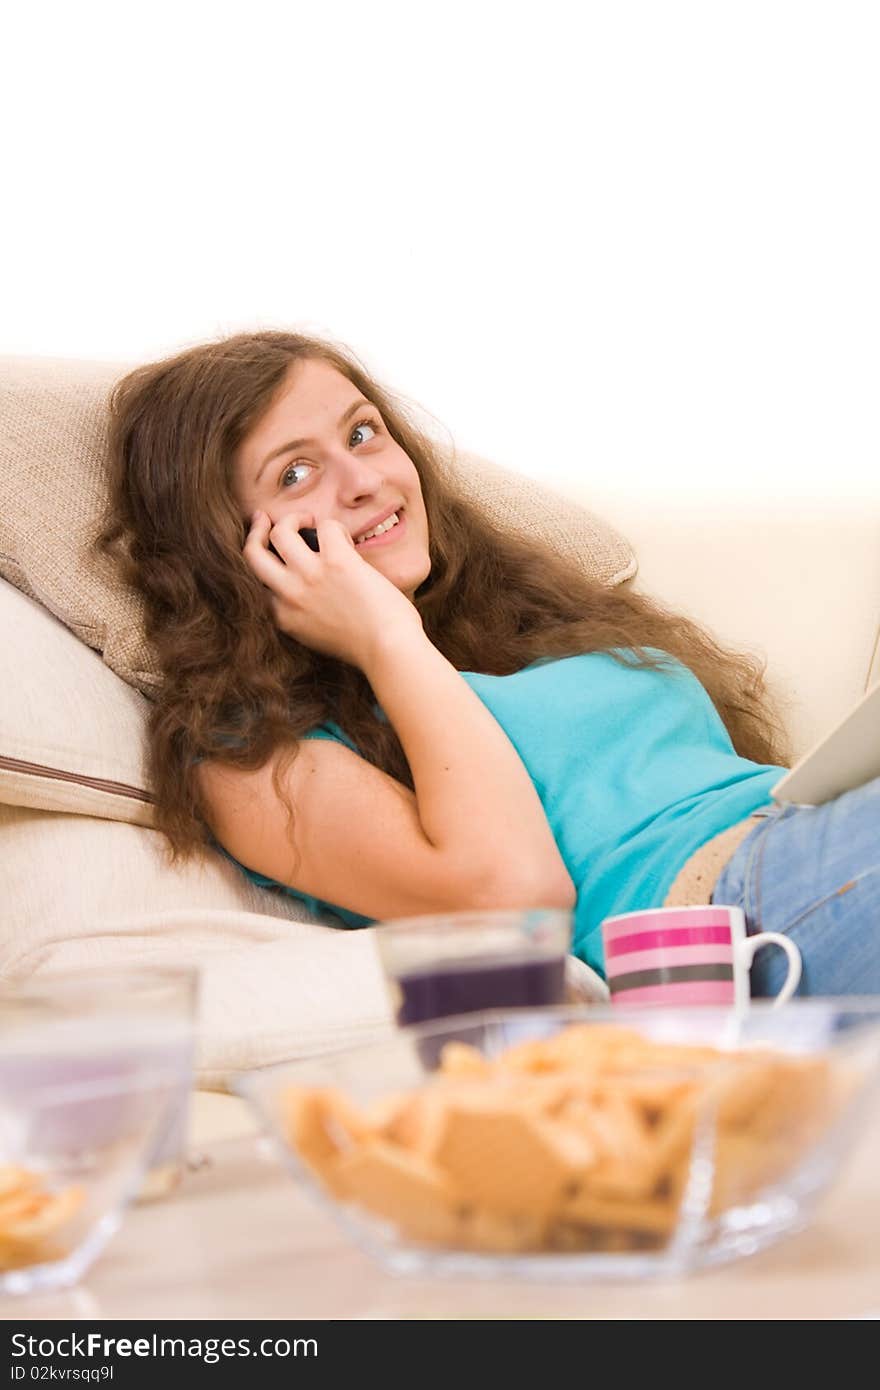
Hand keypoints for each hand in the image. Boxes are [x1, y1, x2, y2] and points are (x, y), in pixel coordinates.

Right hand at [242, 510, 423, 667]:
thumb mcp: (315, 637)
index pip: (256, 582)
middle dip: (256, 531)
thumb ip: (300, 616)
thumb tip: (305, 594)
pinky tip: (345, 540)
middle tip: (263, 519)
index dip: (263, 563)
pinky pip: (326, 527)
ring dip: (293, 519)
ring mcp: (310, 575)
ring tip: (309, 521)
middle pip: (252, 553)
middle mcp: (289, 594)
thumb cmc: (363, 648)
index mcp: (282, 616)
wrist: (388, 650)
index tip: (269, 553)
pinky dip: (334, 528)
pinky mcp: (336, 560)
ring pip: (281, 532)